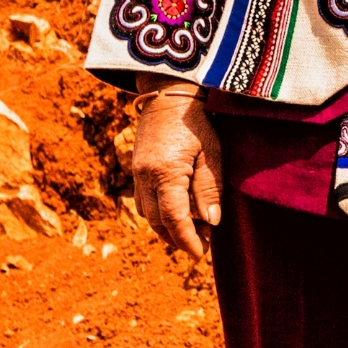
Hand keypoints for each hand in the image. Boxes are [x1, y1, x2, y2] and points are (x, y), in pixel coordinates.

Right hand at [130, 84, 223, 260]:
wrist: (169, 93)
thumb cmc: (197, 121)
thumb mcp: (212, 153)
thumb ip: (209, 189)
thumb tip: (210, 223)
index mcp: (164, 172)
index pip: (174, 218)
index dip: (187, 239)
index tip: (201, 254)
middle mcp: (145, 176)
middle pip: (157, 221)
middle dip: (179, 237)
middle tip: (204, 243)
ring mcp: (137, 172)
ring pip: (147, 214)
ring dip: (168, 228)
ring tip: (194, 231)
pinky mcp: (136, 168)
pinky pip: (143, 201)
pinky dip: (159, 214)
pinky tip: (178, 213)